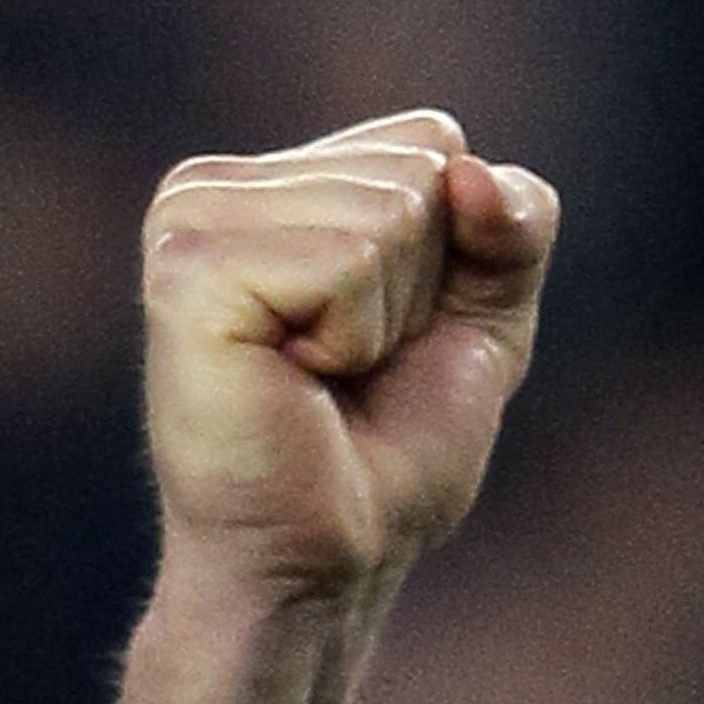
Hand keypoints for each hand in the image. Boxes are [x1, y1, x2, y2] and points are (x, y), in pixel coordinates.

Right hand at [138, 109, 559, 604]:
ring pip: (386, 213)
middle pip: (415, 173)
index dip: (451, 256)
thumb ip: (514, 225)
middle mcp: (218, 185)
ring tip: (316, 378)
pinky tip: (290, 379)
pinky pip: (345, 262)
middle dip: (418, 292)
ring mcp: (192, 219)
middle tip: (348, 372)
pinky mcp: (189, 269)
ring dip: (382, 322)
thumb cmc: (388, 455)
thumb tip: (471, 171)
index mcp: (274, 182)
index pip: (432, 142)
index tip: (386, 338)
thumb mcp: (485, 321)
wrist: (328, 561)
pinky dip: (350, 338)